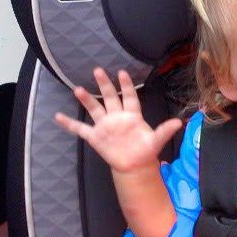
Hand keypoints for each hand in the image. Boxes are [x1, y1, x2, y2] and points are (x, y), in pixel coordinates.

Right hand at [54, 68, 182, 174]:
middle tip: (98, 70)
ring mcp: (104, 126)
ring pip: (94, 109)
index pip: (129, 97)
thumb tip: (179, 123)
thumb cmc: (146, 150)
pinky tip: (58, 117)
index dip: (126, 86)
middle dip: (104, 85)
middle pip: (110, 98)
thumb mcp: (157, 140)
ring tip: (77, 89)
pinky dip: (69, 124)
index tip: (122, 73)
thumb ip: (165, 130)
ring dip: (86, 100)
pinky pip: (80, 129)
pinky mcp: (95, 137)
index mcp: (132, 115)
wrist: (135, 165)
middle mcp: (117, 117)